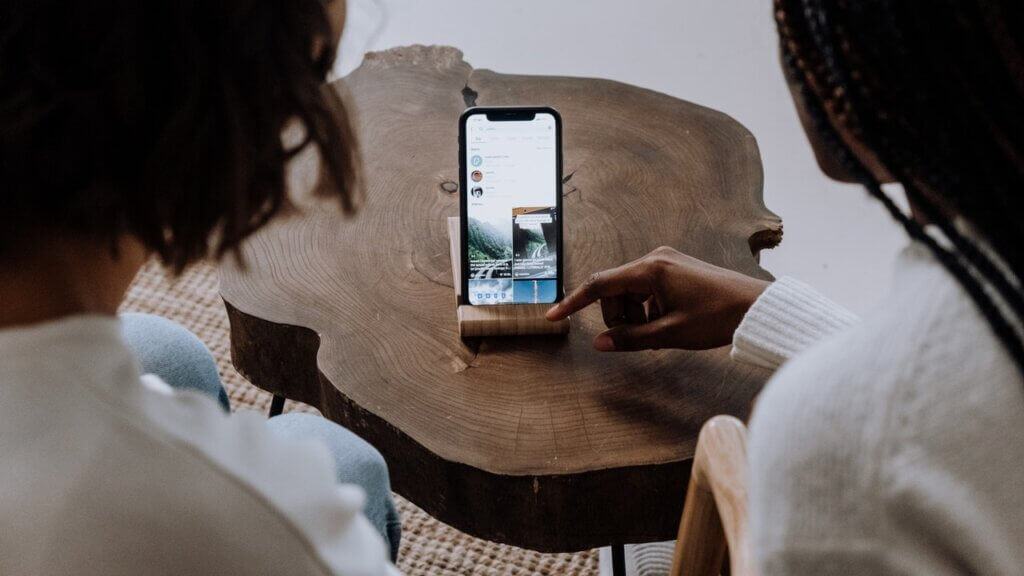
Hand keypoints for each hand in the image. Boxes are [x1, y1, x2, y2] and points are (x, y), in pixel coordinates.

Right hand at [546, 246, 769, 350]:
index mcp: (651, 270)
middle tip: (639, 339)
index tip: (552, 316)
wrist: (756, 308)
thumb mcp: (670, 334)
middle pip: (614, 291)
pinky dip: (647, 309)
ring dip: (634, 316)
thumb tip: (600, 344)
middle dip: (617, 317)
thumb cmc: (717, 318)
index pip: (599, 284)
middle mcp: (655, 259)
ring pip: (629, 292)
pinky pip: (646, 290)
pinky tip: (667, 324)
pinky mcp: (675, 269)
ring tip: (659, 333)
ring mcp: (665, 262)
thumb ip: (631, 338)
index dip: (573, 302)